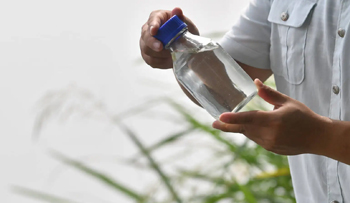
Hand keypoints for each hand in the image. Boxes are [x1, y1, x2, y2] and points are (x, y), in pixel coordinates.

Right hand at [140, 7, 198, 68]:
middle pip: (146, 36)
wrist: (185, 47)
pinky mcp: (147, 55)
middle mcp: (148, 29)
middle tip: (160, 47)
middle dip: (152, 43)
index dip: (153, 25)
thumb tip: (177, 10)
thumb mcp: (185, 25)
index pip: (153, 19)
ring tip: (172, 55)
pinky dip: (162, 62)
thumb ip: (180, 19)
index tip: (154, 30)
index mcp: (158, 17)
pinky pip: (152, 61)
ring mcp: (146, 43)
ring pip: (147, 50)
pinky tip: (170, 60)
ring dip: (161, 54)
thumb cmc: (183, 32)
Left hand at [212, 79, 330, 155]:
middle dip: (228, 126)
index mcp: (274, 120)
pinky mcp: (271, 149)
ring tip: (230, 122)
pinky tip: (253, 127)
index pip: (249, 119)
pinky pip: (256, 139)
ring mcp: (270, 144)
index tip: (219, 118)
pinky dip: (252, 132)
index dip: (233, 119)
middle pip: (244, 129)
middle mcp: (270, 134)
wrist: (318, 137)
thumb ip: (269, 94)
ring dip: (241, 128)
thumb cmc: (304, 116)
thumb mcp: (287, 102)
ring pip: (249, 134)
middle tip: (213, 124)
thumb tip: (255, 83)